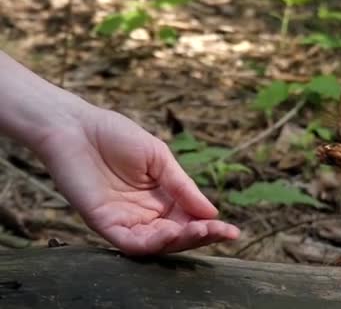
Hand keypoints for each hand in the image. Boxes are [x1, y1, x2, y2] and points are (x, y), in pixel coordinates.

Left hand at [35, 107, 238, 254]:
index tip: (232, 231)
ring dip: (181, 241)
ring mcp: (126, 221)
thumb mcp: (160, 159)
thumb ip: (182, 187)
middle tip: (222, 233)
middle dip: (201, 236)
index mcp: (161, 198)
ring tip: (202, 231)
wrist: (76, 127)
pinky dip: (152, 244)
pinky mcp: (105, 224)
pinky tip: (170, 234)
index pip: (190, 220)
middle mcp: (146, 214)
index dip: (211, 227)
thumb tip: (212, 212)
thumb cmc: (117, 136)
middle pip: (178, 236)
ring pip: (158, 244)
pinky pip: (131, 243)